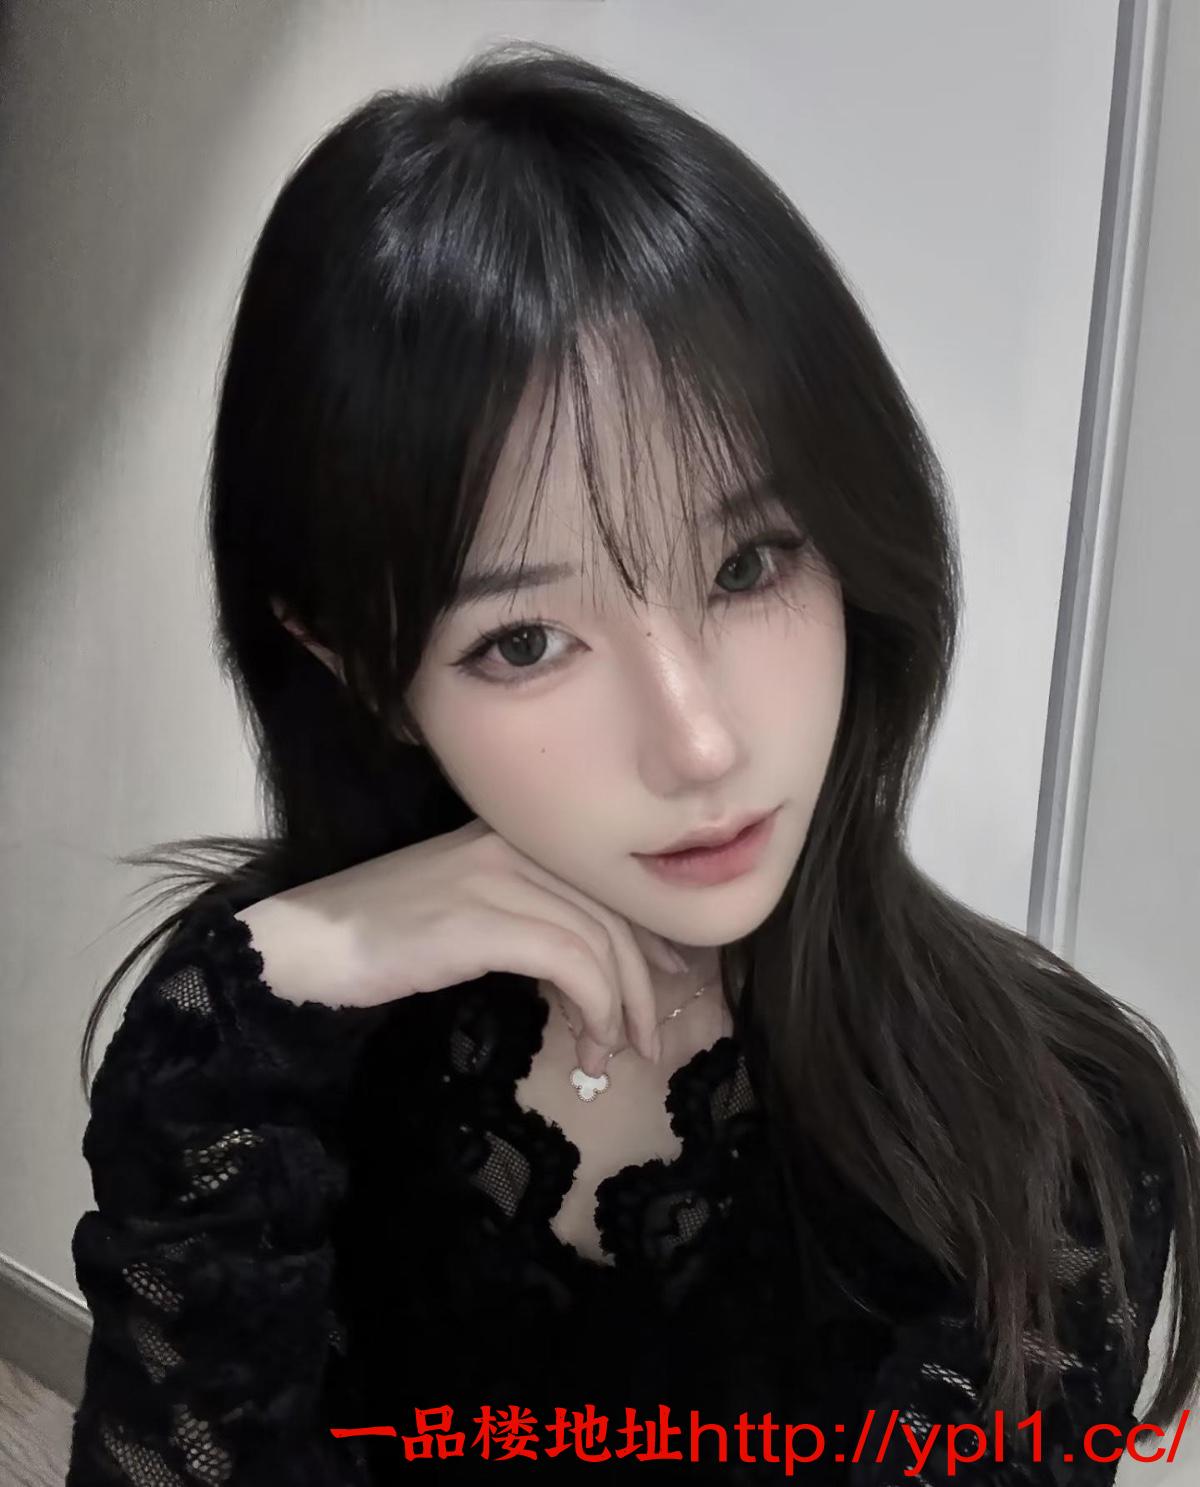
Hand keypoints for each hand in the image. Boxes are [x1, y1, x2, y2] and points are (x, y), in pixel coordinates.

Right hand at [236, 816, 683, 1076]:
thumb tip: (588, 971)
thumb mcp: (466, 918)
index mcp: (512, 838)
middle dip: (645, 981)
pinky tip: (587, 1043)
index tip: (667, 983)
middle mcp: (511, 846)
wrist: (301, 945)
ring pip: (598, 939)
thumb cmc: (381, 939)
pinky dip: (593, 1008)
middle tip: (649, 1039)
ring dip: (620, 1008)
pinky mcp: (477, 921)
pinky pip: (569, 961)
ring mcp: (493, 878)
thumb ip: (527, 923)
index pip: (606, 881)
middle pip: (612, 910)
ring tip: (612, 1057)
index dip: (648, 936)